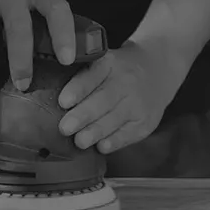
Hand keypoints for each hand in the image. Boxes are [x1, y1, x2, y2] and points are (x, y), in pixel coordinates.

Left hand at [56, 39, 187, 153]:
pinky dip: (115, 141)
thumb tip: (51, 101)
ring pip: (115, 119)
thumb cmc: (120, 69)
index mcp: (110, 63)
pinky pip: (129, 133)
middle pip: (103, 100)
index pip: (93, 74)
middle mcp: (126, 81)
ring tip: (80, 141)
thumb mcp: (104, 62)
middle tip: (65, 127)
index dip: (78, 88)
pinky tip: (102, 146)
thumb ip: (83, 78)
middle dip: (83, 116)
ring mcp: (138, 102)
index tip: (63, 101)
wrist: (159, 69)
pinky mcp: (146, 121)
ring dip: (96, 131)